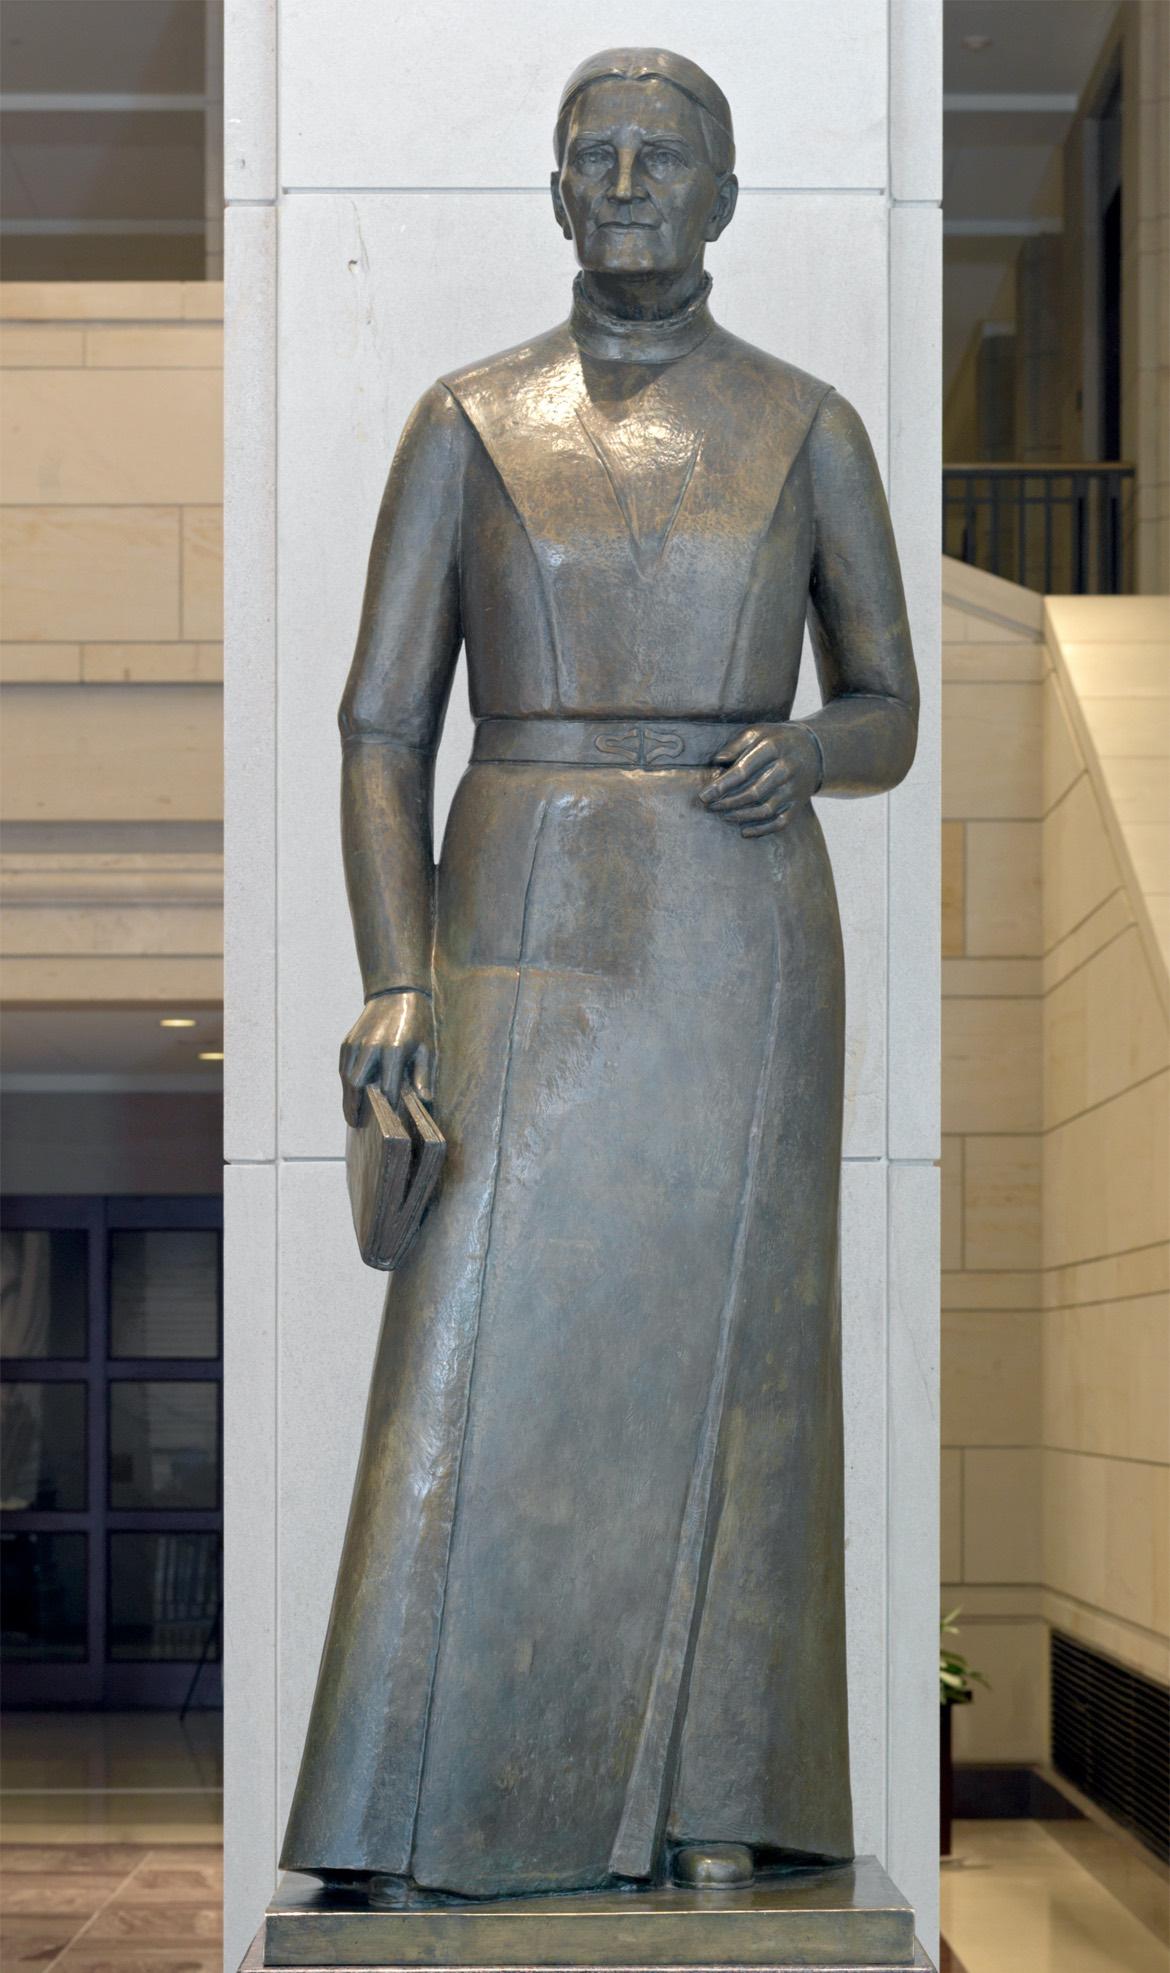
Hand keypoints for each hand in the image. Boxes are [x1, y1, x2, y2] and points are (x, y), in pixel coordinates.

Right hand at [339, 990, 434, 1124]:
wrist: (396, 994)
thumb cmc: (417, 1024)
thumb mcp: (427, 1050)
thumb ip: (424, 1076)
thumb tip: (423, 1102)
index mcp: (394, 1050)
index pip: (388, 1088)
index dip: (388, 1109)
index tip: (388, 1125)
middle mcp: (371, 1047)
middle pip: (357, 1085)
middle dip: (356, 1107)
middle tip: (357, 1125)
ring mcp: (356, 1044)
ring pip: (346, 1078)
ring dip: (348, 1098)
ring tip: (352, 1115)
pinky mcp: (347, 1042)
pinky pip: (343, 1068)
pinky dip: (345, 1084)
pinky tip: (351, 1095)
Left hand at [699, 724, 821, 835]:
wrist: (814, 750)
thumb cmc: (776, 741)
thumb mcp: (757, 732)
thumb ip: (735, 745)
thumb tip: (717, 762)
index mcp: (772, 748)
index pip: (743, 771)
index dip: (721, 786)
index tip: (704, 796)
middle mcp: (785, 769)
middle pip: (753, 793)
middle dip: (727, 803)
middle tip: (710, 807)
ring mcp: (793, 789)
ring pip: (765, 810)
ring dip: (741, 817)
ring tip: (723, 815)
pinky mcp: (798, 804)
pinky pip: (780, 822)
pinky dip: (761, 830)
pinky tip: (744, 831)